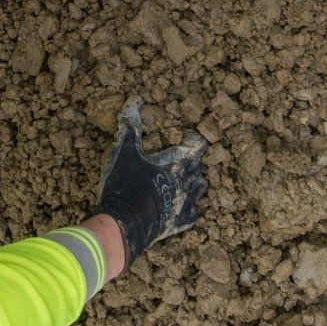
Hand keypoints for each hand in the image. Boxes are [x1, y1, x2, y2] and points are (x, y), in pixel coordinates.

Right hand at [96, 100, 207, 264]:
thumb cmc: (126, 184)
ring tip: (180, 178)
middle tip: (177, 155)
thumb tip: (135, 100)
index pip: (200, 144)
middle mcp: (189, 181)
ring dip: (193, 181)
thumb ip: (130, 125)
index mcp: (180, 161)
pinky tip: (178, 203)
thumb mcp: (125, 150)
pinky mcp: (180, 222)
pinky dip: (188, 206)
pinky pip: (193, 212)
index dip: (193, 139)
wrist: (125, 225)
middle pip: (200, 165)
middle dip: (192, 159)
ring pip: (200, 188)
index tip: (182, 136)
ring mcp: (187, 203)